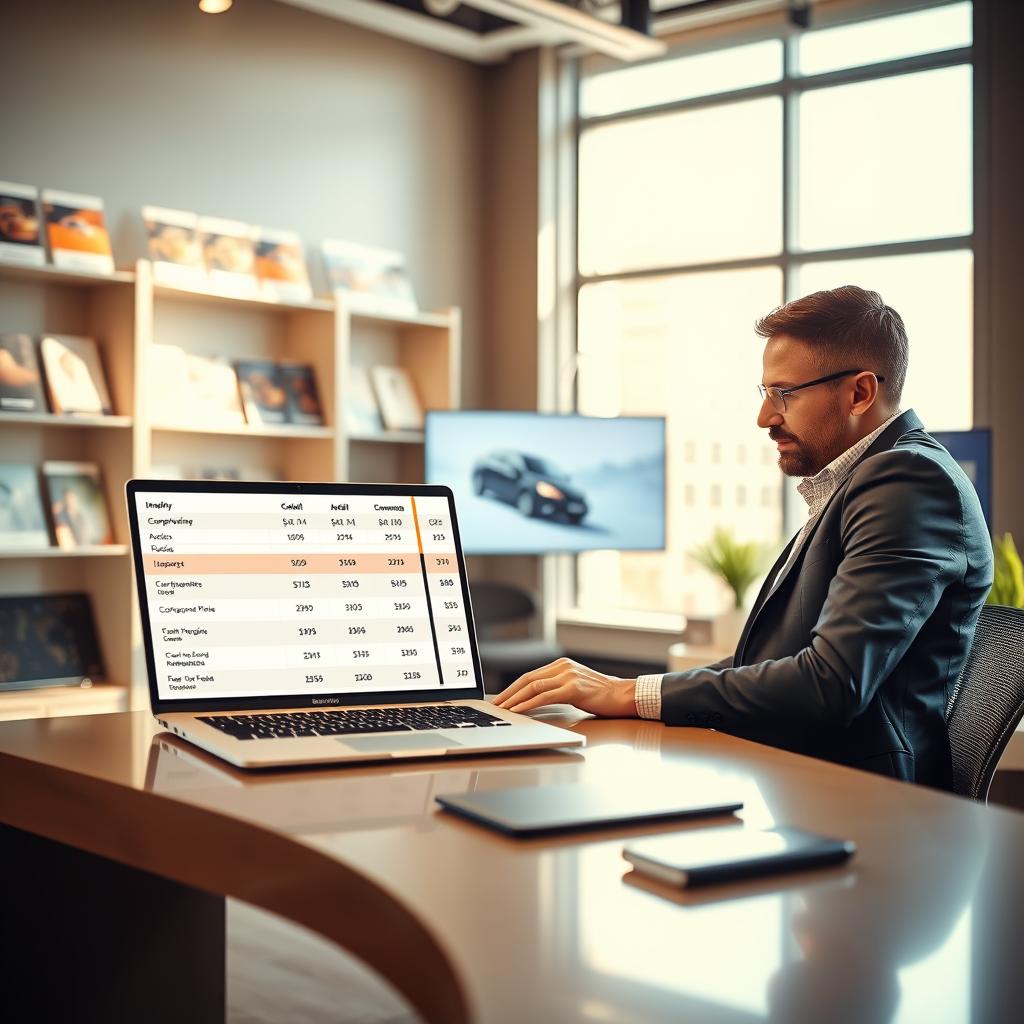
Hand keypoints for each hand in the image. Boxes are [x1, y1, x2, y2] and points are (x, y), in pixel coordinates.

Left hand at [492, 657, 637, 717]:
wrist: (624, 695)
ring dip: (514, 699)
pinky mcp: (573, 688)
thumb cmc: (603, 696)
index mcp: (562, 665)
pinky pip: (544, 696)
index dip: (513, 688)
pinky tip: (518, 711)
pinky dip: (528, 704)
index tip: (501, 698)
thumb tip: (536, 699)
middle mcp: (562, 667)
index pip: (530, 675)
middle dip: (508, 693)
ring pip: (533, 686)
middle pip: (527, 679)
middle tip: (495, 705)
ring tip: (503, 709)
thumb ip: (558, 688)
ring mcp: (568, 676)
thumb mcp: (576, 687)